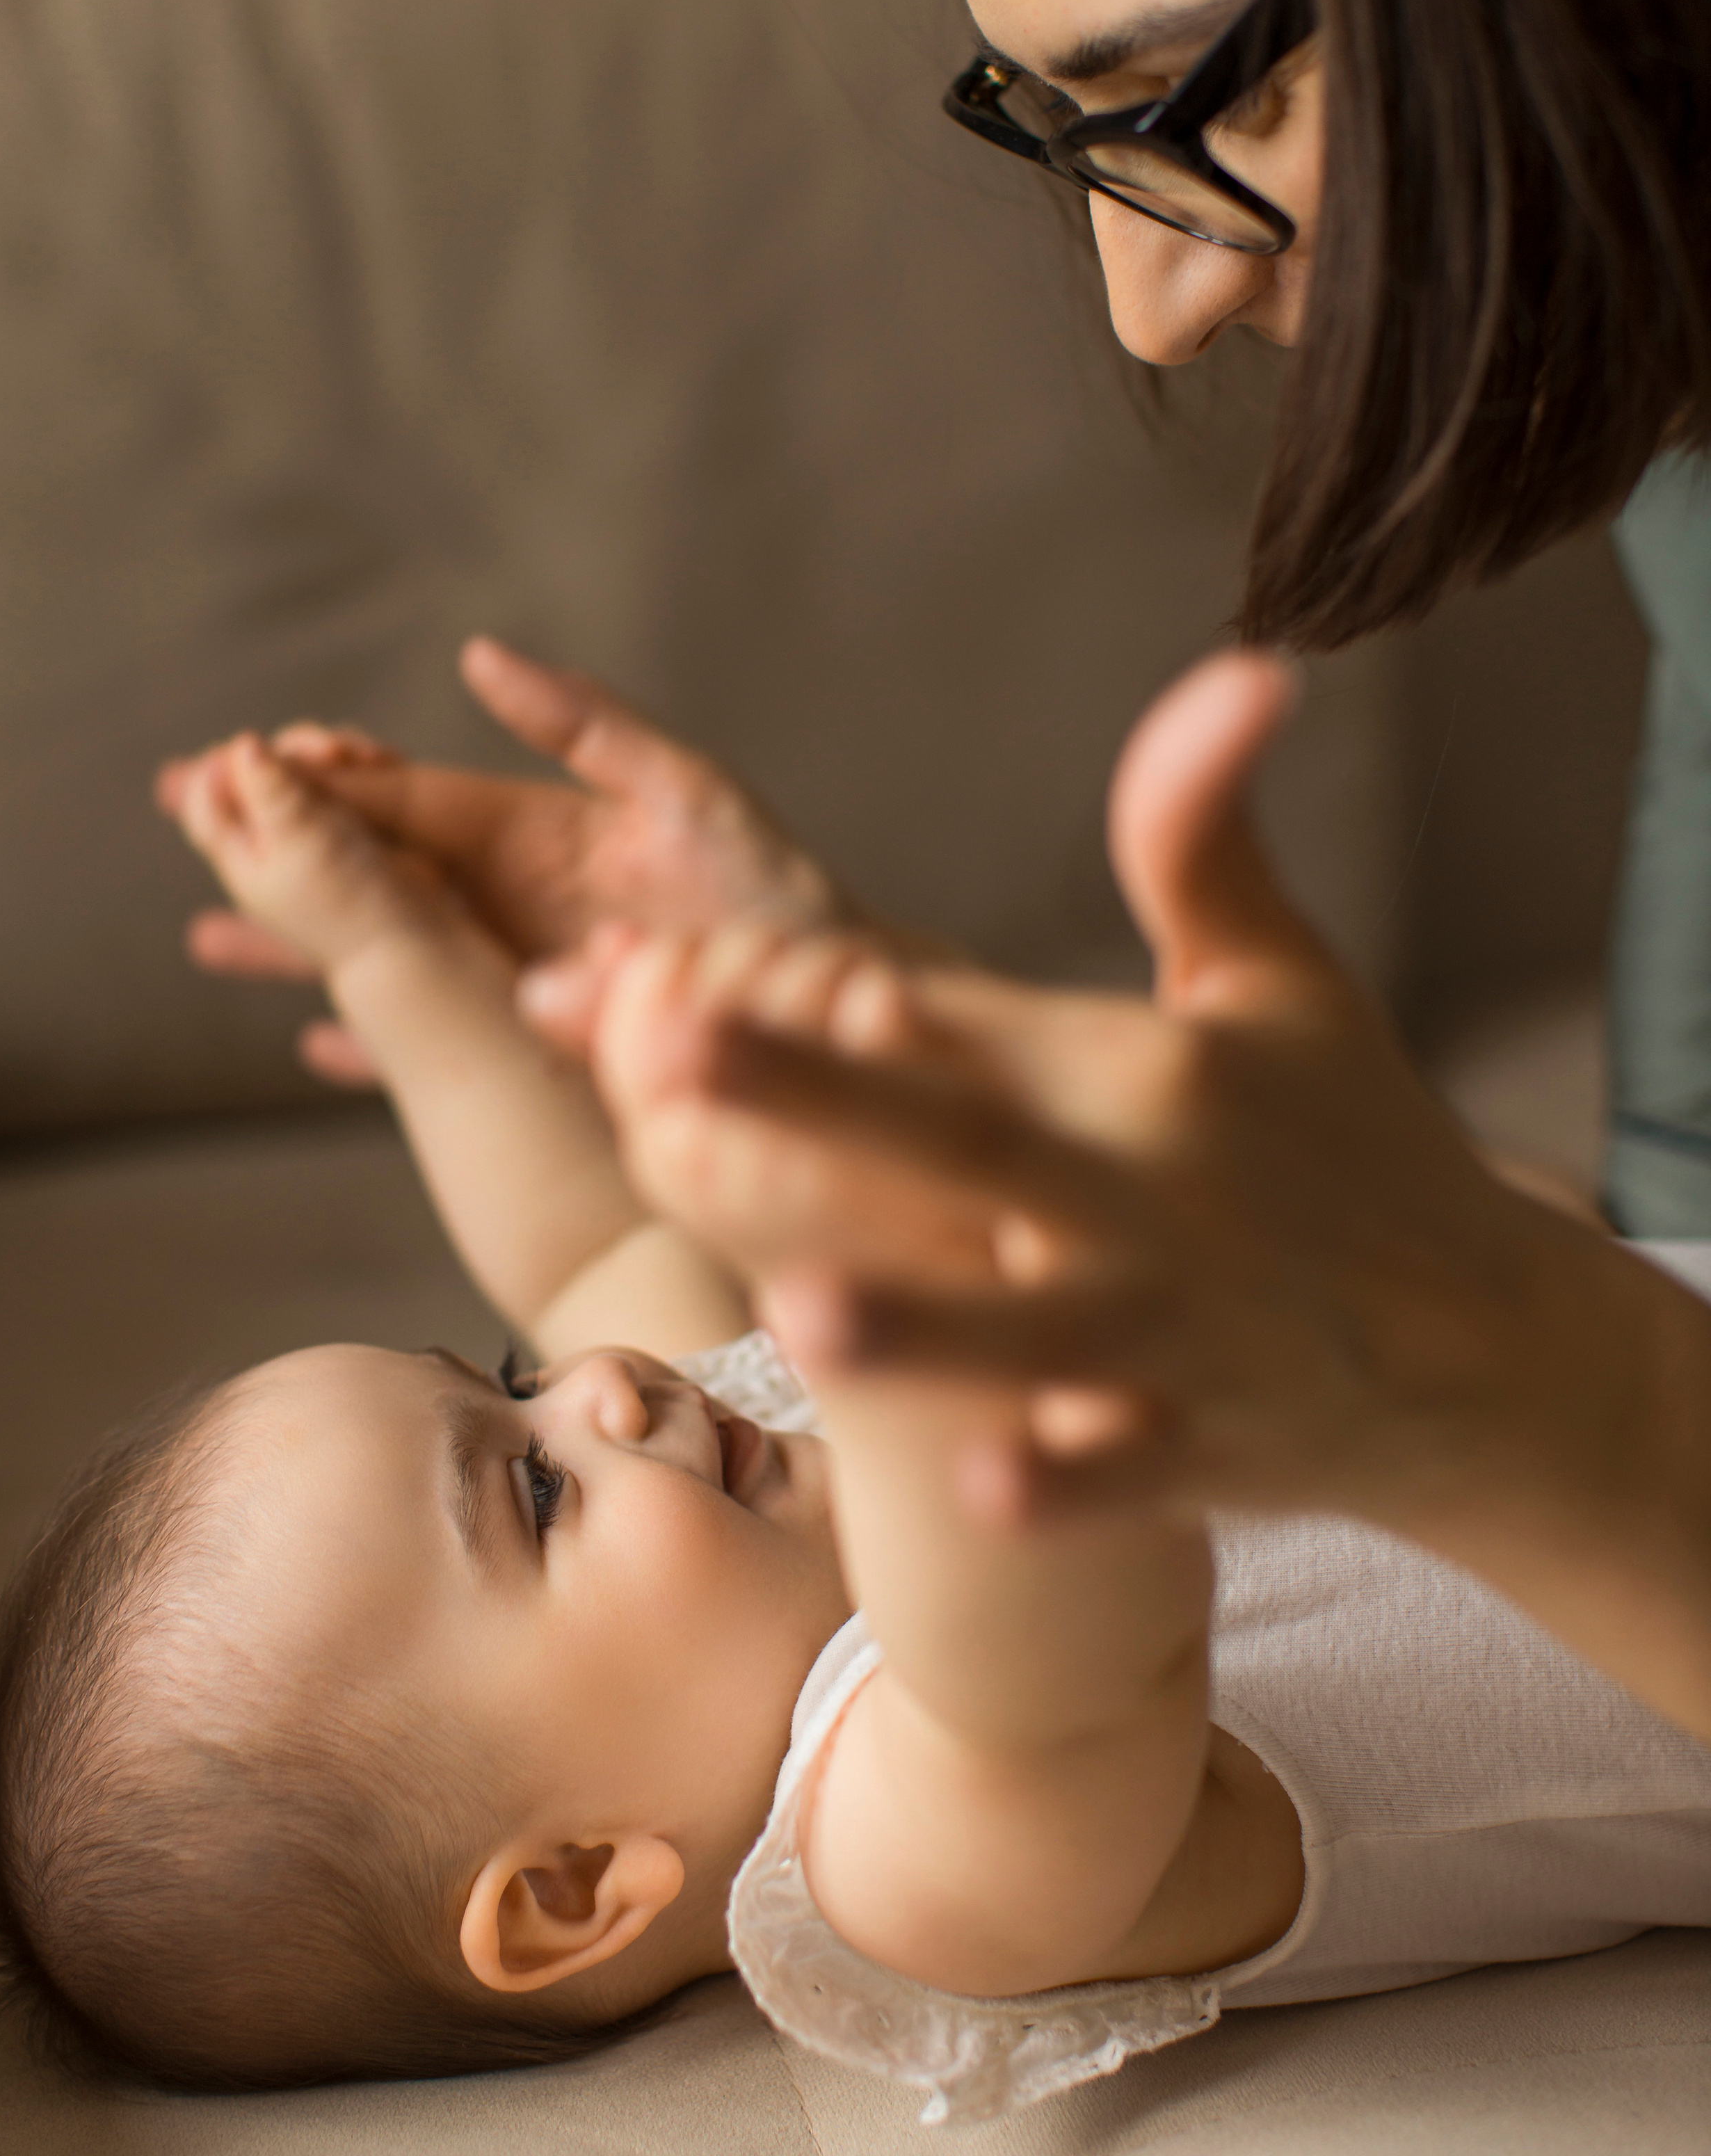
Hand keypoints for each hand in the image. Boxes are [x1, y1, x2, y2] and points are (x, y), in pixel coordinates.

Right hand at [157, 638, 854, 1084]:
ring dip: (298, 941)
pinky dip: (373, 1041)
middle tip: (181, 808)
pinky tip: (314, 1046)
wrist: (831, 1014)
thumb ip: (589, 727)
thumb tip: (478, 655)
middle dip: (279, 838)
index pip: (406, 797)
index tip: (245, 756)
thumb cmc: (777, 901)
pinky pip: (435, 1042)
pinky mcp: (534, 1047)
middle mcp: (510, 900)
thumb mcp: (689, 796)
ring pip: (383, 951)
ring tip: (208, 935)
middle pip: (372, 867)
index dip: (326, 777)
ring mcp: (513, 975)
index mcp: (532, 832)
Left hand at [627, 660, 1653, 1538]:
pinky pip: (1128, 1469)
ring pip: (1030, 1327)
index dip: (821, 998)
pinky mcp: (1213, 1449)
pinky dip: (1067, 1481)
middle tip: (670, 1054)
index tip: (669, 969)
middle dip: (815, 1102)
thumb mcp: (1277, 978)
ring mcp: (1180, 1328)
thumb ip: (1201, 833)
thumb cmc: (1352, 1138)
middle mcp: (1148, 1188)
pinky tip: (980, 1493)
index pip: (961, 1022)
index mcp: (1140, 1067)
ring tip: (799, 1303)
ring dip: (923, 1318)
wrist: (1486, 1345)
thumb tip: (1242, 662)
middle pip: (959, 1143)